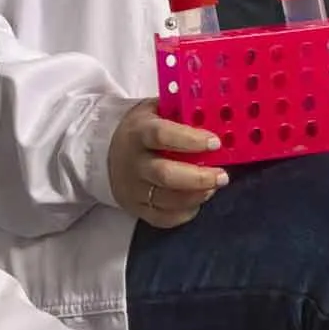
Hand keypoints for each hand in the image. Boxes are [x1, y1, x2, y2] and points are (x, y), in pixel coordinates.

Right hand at [108, 104, 231, 225]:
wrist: (106, 152)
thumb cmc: (142, 129)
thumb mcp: (156, 111)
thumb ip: (182, 113)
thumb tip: (217, 116)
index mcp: (139, 132)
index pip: (163, 135)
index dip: (191, 140)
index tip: (215, 142)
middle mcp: (134, 162)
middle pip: (166, 175)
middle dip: (199, 177)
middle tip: (222, 176)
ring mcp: (133, 188)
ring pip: (167, 199)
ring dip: (196, 195)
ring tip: (213, 187)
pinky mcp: (135, 208)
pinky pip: (163, 218)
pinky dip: (185, 212)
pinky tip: (197, 199)